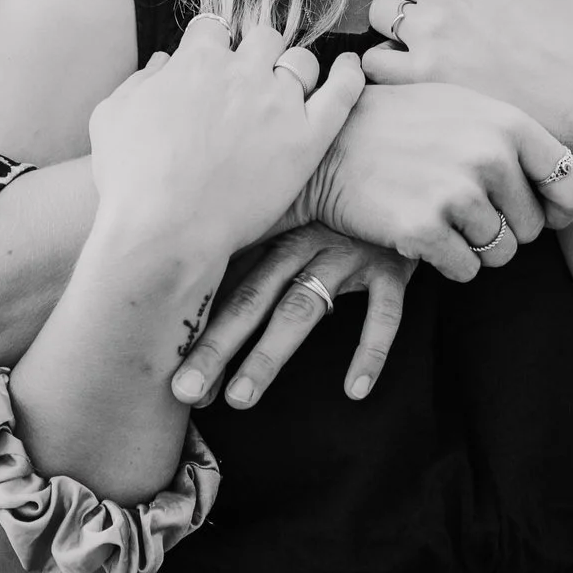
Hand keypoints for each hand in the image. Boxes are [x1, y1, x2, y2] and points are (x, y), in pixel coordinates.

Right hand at [89, 13, 364, 256]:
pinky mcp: (307, 140)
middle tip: (249, 83)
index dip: (212, 46)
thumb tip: (163, 63)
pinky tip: (351, 68)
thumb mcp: (111, 117)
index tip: (212, 65)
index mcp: (196, 60)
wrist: (163, 234)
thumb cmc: (129, 181)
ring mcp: (279, 104)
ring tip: (286, 92)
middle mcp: (242, 72)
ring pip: (302, 61)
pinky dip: (350, 75)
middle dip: (255, 54)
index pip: (213, 28)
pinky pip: (342, 93)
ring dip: (293, 70)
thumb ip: (140, 81)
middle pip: (263, 38)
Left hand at [169, 224, 414, 409]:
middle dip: (215, 346)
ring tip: (241, 398)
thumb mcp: (297, 230)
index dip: (198, 333)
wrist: (398, 175)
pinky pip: (382, 312)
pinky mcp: (389, 265)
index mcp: (272, 237)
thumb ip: (260, 268)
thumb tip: (213, 331)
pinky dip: (370, 351)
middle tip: (185, 393)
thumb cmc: (340, 213)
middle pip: (250, 298)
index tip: (173, 382)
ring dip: (268, 353)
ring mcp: (345, 253)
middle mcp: (302, 242)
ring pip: (301, 306)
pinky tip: (355, 390)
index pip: (226, 290)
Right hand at [291, 80, 572, 280]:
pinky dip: (446, 260)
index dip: (560, 208)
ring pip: (501, 253)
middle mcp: (488, 156)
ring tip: (437, 212)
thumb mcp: (465, 109)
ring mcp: (456, 193)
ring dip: (473, 245)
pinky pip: (466, 270)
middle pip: (532, 227)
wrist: (327, 142)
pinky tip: (419, 228)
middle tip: (458, 201)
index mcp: (507, 123)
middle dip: (502, 225)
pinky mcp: (424, 229)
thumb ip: (520, 142)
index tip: (539, 211)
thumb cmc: (403, 124)